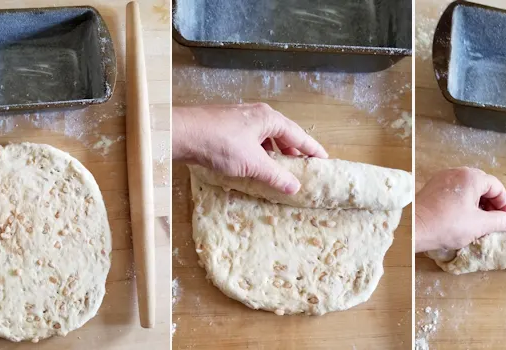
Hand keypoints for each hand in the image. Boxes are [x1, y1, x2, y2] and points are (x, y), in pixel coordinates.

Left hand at [172, 103, 327, 193]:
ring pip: (264, 137)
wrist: (181, 133)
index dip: (312, 148)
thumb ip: (276, 175)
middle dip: (292, 151)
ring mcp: (239, 119)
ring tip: (279, 169)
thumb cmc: (220, 143)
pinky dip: (258, 152)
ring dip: (273, 153)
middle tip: (302, 167)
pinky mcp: (225, 127)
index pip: (298, 134)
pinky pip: (250, 140)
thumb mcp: (252, 163)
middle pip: (282, 133)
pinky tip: (253, 165)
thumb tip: (295, 186)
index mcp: (268, 118)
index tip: (324, 159)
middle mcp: (256, 114)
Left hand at [415, 167, 505, 252]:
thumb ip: (500, 221)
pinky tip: (464, 219)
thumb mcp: (479, 225)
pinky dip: (464, 203)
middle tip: (496, 221)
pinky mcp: (433, 188)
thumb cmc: (447, 225)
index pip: (497, 187)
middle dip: (492, 204)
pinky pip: (455, 192)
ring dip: (479, 204)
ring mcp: (442, 179)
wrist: (414, 228)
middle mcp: (456, 172)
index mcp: (470, 177)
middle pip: (482, 186)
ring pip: (468, 189)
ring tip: (481, 222)